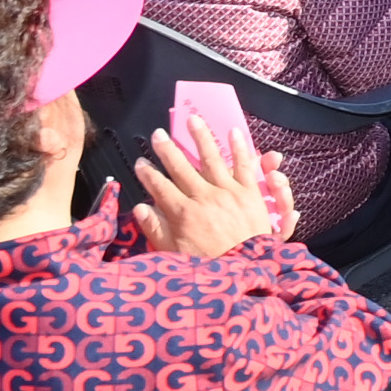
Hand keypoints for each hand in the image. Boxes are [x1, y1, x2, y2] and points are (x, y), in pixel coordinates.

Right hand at [133, 121, 289, 257]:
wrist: (247, 270)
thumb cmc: (210, 266)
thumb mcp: (175, 255)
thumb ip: (156, 230)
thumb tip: (140, 208)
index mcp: (183, 213)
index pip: (159, 186)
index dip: (148, 173)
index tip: (140, 162)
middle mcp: (203, 197)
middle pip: (181, 167)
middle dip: (167, 149)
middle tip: (158, 134)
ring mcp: (228, 192)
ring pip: (211, 158)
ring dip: (200, 137)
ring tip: (192, 119)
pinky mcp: (250, 192)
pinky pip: (244, 165)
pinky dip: (238, 148)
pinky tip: (232, 132)